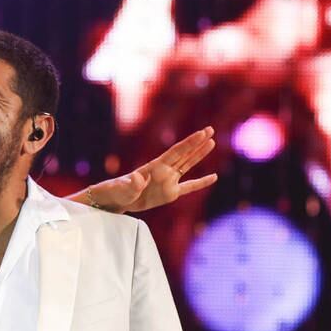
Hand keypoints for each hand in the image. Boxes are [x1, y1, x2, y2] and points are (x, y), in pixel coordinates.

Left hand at [88, 127, 218, 212]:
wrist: (116, 200)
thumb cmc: (117, 192)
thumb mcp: (123, 189)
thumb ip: (132, 184)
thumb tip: (138, 178)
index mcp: (155, 167)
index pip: (176, 152)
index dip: (190, 143)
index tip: (202, 133)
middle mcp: (164, 171)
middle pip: (185, 154)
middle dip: (197, 143)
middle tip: (211, 129)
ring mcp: (168, 181)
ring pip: (188, 165)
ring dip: (199, 155)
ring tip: (212, 143)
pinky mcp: (170, 193)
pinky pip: (189, 187)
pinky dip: (201, 183)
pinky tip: (213, 177)